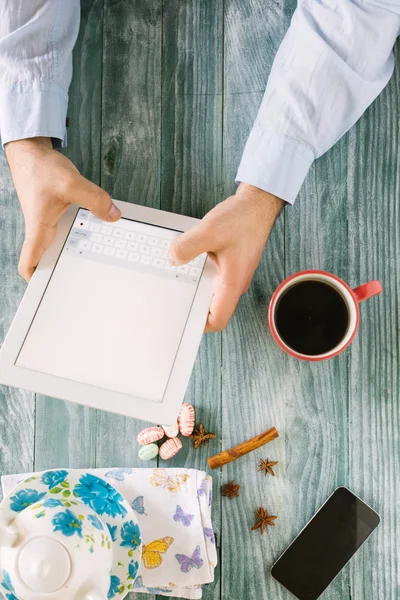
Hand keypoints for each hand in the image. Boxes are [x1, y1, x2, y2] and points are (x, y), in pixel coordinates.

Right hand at [5, 137, 120, 280]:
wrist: (30, 151)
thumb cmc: (41, 168)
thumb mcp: (71, 183)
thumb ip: (95, 199)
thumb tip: (113, 215)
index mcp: (39, 228)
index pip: (29, 262)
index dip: (35, 279)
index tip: (48, 290)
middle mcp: (40, 228)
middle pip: (45, 258)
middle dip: (59, 270)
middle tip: (78, 279)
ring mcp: (45, 221)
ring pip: (56, 244)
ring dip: (69, 251)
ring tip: (91, 258)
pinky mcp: (51, 212)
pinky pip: (63, 229)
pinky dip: (75, 233)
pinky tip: (91, 231)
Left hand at [169, 183, 283, 331]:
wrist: (257, 205)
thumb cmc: (243, 219)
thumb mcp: (209, 231)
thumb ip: (187, 247)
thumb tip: (173, 259)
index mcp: (232, 283)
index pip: (218, 319)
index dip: (200, 325)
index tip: (183, 320)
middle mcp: (234, 283)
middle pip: (212, 307)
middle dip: (192, 304)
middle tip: (173, 296)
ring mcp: (233, 275)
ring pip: (211, 291)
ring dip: (195, 286)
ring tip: (179, 276)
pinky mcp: (231, 265)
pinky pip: (212, 277)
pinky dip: (199, 273)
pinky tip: (190, 261)